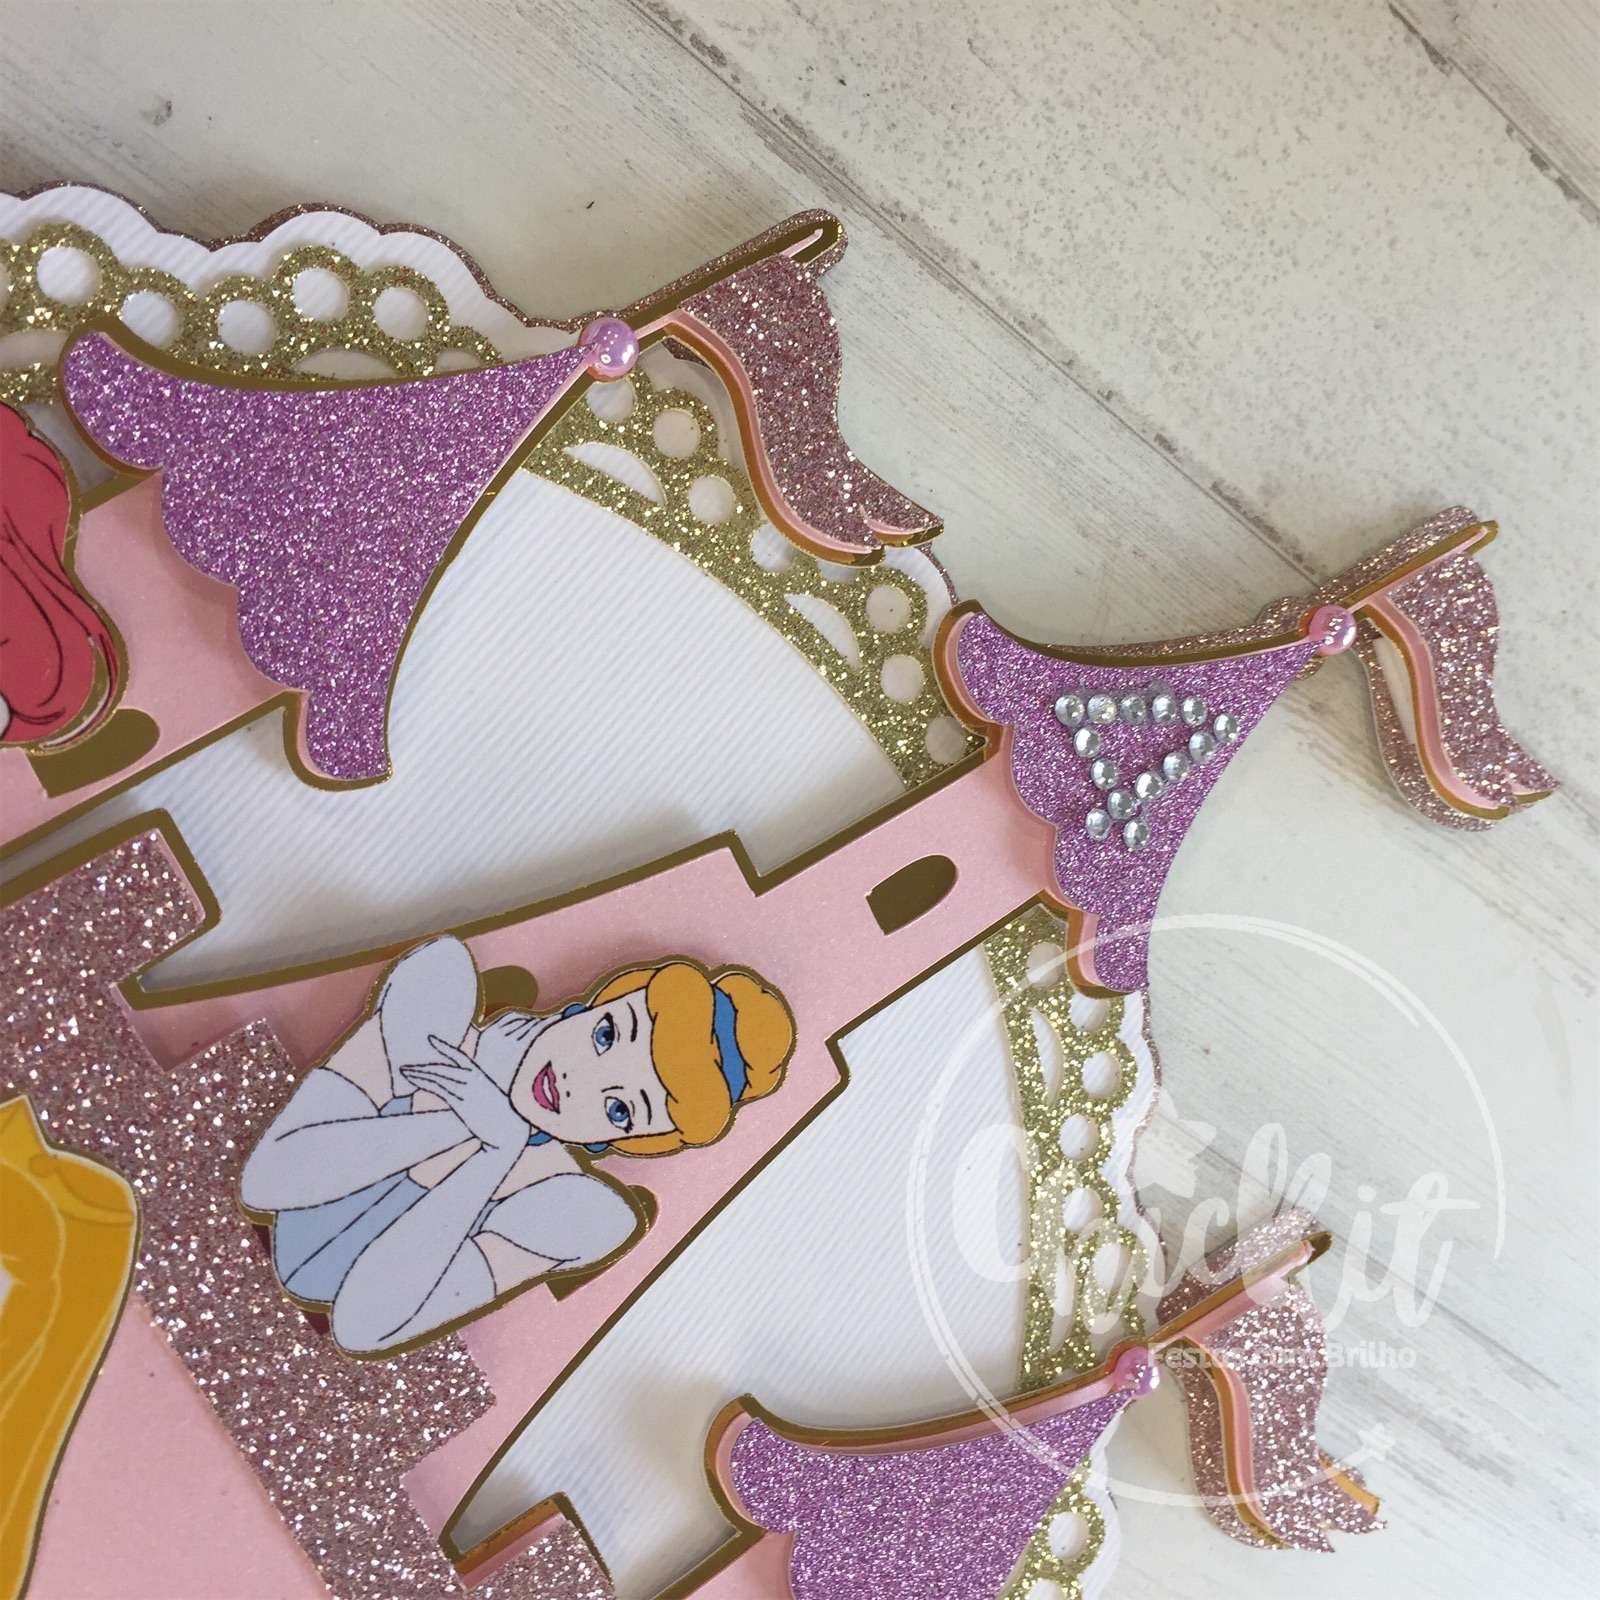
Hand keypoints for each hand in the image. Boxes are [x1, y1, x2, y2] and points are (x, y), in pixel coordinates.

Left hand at [402, 1036, 528, 1151]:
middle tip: (405, 1068)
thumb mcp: (490, 1100)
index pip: (459, 1056)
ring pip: (437, 1077)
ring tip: (404, 1072)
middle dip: (422, 1068)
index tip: (430, 1039)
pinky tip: (415, 1080)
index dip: (444, 1047)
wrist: (510, 1129)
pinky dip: (424, 1082)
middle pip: (441, 1069)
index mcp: (480, 1075)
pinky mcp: (460, 1102)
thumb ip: (475, 1093)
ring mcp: (466, 1090)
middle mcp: (471, 1079)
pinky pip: (439, 1089)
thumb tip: (462, 1096)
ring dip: (418, 1075)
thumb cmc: (502, 1117)